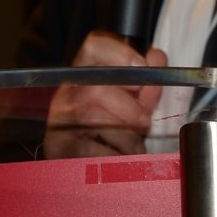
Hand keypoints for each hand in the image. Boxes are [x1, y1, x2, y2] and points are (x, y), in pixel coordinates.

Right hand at [41, 30, 167, 157]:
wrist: (84, 168)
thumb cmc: (112, 133)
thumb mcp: (132, 105)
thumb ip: (147, 82)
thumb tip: (156, 56)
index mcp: (84, 76)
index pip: (94, 47)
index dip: (122, 55)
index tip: (143, 70)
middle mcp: (67, 94)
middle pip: (98, 90)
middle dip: (130, 109)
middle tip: (144, 122)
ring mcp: (59, 121)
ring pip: (98, 122)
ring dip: (127, 139)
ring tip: (133, 146)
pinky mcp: (60, 149)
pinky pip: (96, 151)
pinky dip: (117, 158)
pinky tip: (121, 160)